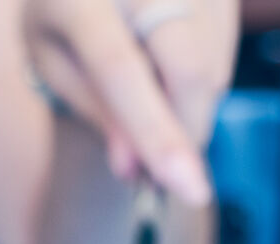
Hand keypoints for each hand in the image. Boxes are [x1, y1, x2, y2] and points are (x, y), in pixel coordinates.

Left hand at [23, 0, 238, 205]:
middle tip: (163, 168)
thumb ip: (95, 113)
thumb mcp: (55, 64)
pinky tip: (167, 66)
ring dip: (190, 107)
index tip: (191, 190)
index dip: (156, 134)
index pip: (121, 71)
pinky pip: (224, 50)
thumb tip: (135, 168)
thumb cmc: (64, 16)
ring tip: (149, 98)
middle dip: (185, 133)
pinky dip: (202, 78)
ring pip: (214, 67)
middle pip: (190, 69)